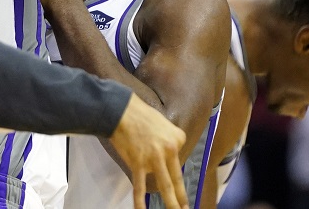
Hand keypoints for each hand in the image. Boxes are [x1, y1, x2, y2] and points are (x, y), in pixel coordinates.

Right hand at [110, 94, 188, 208]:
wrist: (121, 110)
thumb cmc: (140, 114)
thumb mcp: (163, 123)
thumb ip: (167, 140)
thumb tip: (162, 156)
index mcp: (177, 138)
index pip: (178, 157)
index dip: (169, 160)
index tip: (164, 160)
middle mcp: (169, 150)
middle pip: (176, 178)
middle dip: (181, 196)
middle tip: (186, 208)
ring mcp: (154, 158)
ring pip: (164, 185)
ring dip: (171, 202)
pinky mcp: (138, 163)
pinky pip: (140, 186)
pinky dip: (140, 201)